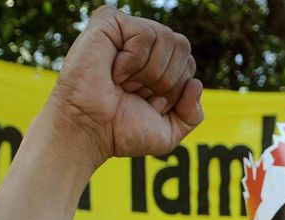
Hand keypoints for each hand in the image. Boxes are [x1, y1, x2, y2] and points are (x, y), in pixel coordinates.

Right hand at [46, 6, 203, 167]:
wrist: (89, 131)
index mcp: (157, 63)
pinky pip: (144, 33)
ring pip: (166, 38)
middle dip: (165, 80)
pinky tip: (113, 71)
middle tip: (135, 92)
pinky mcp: (108, 21)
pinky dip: (132, 61)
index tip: (147, 104)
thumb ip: (192, 114)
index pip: (189, 64)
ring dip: (148, 72)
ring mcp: (125, 30)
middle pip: (183, 46)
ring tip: (122, 82)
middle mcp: (143, 43)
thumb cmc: (120, 131)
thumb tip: (196, 83)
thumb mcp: (167, 133)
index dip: (174, 91)